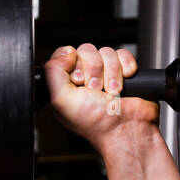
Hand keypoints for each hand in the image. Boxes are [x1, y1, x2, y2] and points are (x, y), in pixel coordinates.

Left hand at [44, 44, 158, 151]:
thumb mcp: (61, 100)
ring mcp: (105, 74)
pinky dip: (125, 66)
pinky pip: (124, 54)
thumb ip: (53, 72)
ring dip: (111, 72)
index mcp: (66, 84)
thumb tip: (66, 52)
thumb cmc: (95, 123)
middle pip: (87, 51)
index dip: (73, 64)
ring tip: (111, 91)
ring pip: (106, 52)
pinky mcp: (124, 71)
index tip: (78, 81)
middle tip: (95, 90)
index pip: (65, 55)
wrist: (126, 128)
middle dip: (94, 71)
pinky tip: (124, 82)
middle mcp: (84, 78)